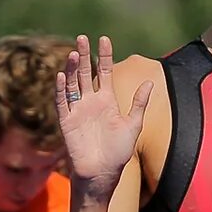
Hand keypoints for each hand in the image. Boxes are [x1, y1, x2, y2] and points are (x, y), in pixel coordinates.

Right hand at [55, 35, 151, 189]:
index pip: (105, 72)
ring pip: (73, 84)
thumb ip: (139, 104)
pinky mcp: (67, 122)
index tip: (104, 39)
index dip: (104, 56)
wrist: (102, 174)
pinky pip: (63, 103)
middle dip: (84, 55)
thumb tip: (150, 82)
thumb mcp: (133, 126)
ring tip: (74, 53)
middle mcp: (91, 102)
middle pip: (86, 73)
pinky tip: (62, 75)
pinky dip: (61, 90)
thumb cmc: (118, 153)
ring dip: (72, 69)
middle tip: (82, 37)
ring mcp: (78, 111)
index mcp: (107, 100)